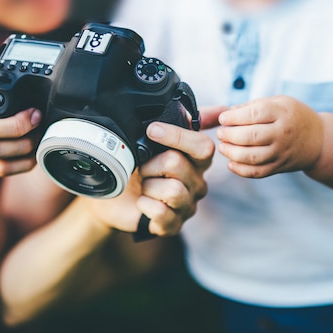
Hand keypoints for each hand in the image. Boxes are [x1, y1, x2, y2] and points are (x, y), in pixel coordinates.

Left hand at [88, 121, 214, 236]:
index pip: (203, 146)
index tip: (151, 130)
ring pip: (172, 190)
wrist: (112, 197)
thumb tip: (220, 108)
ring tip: (143, 186)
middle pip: (178, 164)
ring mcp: (187, 205)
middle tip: (142, 168)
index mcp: (196, 160)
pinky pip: (162, 213)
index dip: (177, 136)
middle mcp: (197, 182)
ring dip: (148, 186)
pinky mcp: (174, 225)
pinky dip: (145, 205)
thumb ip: (181, 120)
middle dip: (151, 164)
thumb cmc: (135, 166)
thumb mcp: (152, 140)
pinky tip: (142, 203)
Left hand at [216, 97, 323, 177]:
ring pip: (252, 157)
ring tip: (223, 146)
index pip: (254, 114)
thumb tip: (229, 112)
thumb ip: (254, 105)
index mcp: (282, 113)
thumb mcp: (279, 102)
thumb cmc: (294, 116)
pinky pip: (257, 172)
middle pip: (251, 137)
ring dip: (232, 153)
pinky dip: (240, 170)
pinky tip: (231, 162)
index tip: (223, 118)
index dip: (234, 117)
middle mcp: (282, 134)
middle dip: (230, 135)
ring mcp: (281, 153)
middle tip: (221, 132)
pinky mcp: (279, 167)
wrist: (319, 140)